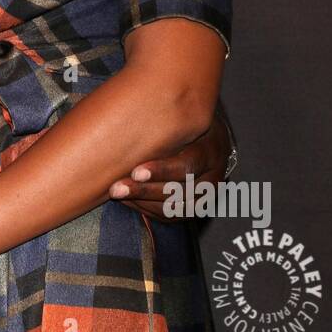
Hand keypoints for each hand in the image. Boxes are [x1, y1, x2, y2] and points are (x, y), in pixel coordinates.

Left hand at [107, 108, 229, 219]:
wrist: (207, 133)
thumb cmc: (186, 120)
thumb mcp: (182, 115)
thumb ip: (163, 123)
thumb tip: (126, 122)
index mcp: (213, 148)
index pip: (189, 164)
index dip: (162, 170)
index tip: (135, 172)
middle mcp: (215, 174)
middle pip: (181, 190)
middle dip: (146, 190)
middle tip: (117, 188)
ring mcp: (209, 193)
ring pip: (177, 208)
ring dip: (144, 203)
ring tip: (118, 194)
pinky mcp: (198, 206)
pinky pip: (173, 216)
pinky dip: (149, 210)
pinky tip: (129, 199)